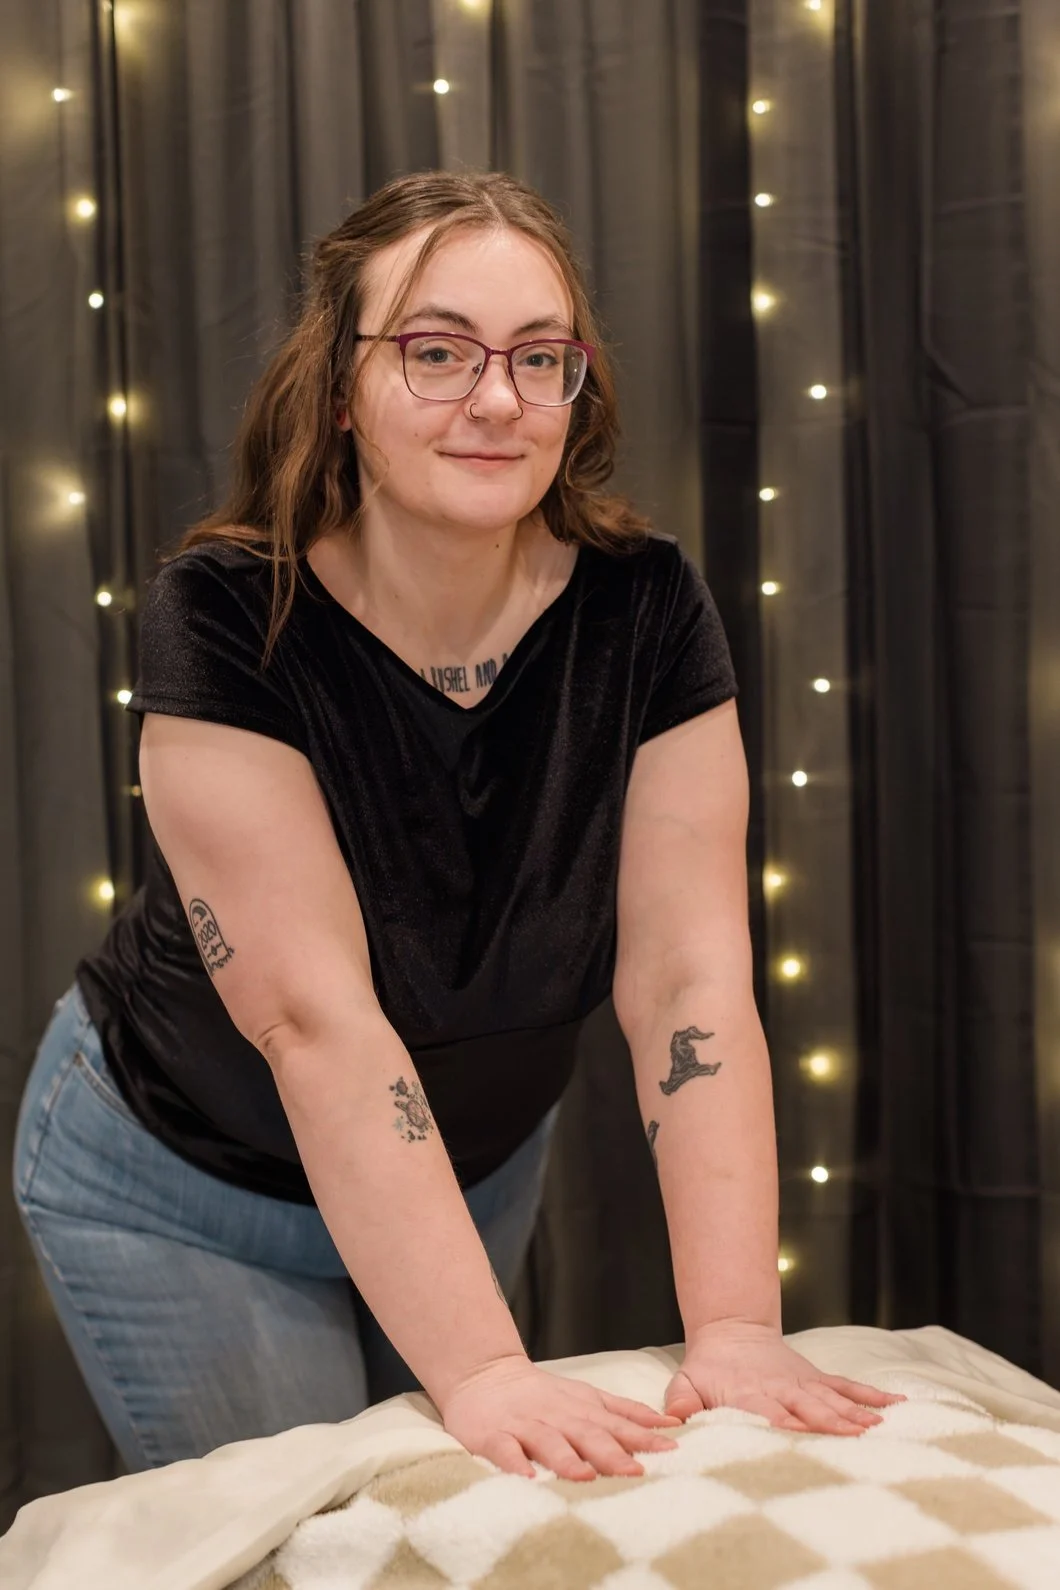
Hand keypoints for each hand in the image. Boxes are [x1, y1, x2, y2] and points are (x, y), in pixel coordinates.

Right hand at [440, 1353, 682, 1480]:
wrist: (485, 1376)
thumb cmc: (544, 1395)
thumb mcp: (588, 1397)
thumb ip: (625, 1412)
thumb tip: (671, 1424)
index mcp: (582, 1409)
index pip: (616, 1423)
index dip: (642, 1436)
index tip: (669, 1450)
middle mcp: (557, 1416)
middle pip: (587, 1434)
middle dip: (612, 1453)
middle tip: (635, 1472)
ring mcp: (524, 1426)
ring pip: (548, 1442)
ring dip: (567, 1458)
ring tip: (585, 1477)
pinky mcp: (493, 1436)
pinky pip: (504, 1450)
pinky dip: (515, 1463)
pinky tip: (526, 1478)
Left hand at [664, 1320, 906, 1435]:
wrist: (731, 1330)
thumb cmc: (707, 1367)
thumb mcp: (685, 1382)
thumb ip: (680, 1401)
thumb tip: (672, 1421)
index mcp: (749, 1394)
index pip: (770, 1413)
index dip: (787, 1424)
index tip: (805, 1435)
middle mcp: (781, 1389)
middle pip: (808, 1407)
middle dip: (830, 1421)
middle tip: (854, 1435)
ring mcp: (802, 1383)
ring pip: (831, 1398)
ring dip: (854, 1411)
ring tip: (878, 1425)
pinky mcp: (816, 1378)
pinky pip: (845, 1386)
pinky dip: (869, 1394)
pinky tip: (894, 1404)